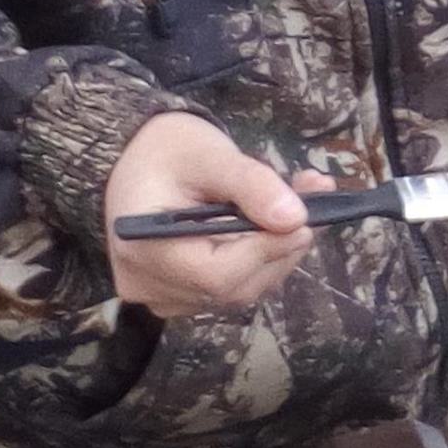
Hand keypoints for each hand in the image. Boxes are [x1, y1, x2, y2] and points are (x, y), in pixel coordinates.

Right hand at [103, 113, 333, 317]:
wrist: (137, 159)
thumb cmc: (167, 150)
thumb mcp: (209, 154)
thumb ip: (251, 184)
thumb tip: (295, 217)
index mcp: (142, 248)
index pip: (216, 275)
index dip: (266, 252)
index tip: (304, 221)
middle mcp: (148, 283)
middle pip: (234, 288)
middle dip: (280, 249)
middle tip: (311, 206)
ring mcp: (164, 296)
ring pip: (241, 291)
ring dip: (277, 254)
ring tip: (296, 210)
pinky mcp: (182, 297)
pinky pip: (234, 289)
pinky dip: (261, 261)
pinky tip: (271, 229)